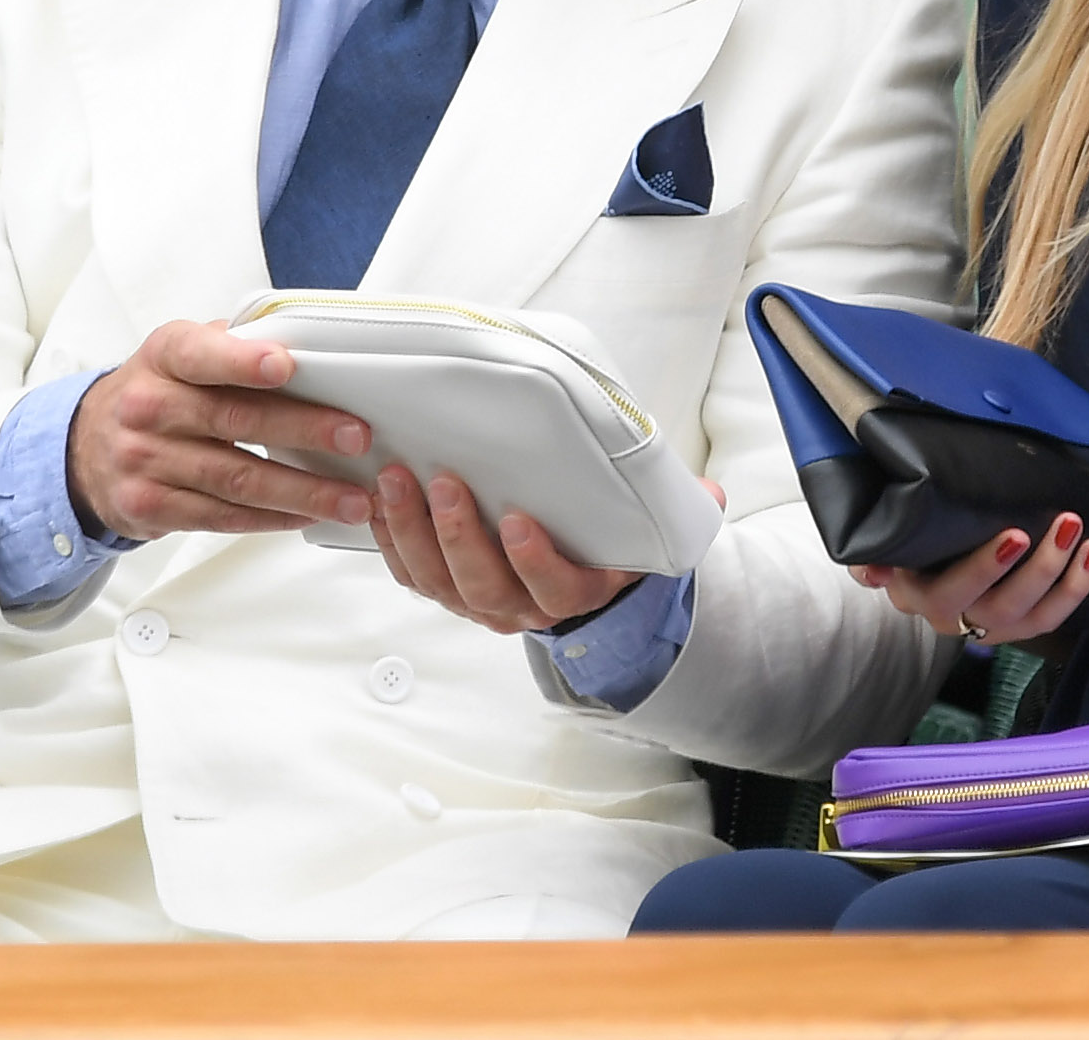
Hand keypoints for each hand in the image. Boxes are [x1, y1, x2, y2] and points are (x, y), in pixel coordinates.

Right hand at [68, 317, 378, 539]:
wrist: (86, 449)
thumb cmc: (156, 393)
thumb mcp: (182, 353)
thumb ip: (234, 345)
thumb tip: (305, 344)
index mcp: (164, 356)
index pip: (201, 354)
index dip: (243, 361)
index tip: (286, 365)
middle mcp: (149, 407)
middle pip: (236, 421)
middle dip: (304, 430)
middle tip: (355, 438)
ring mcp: (146, 461)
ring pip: (237, 479)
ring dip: (303, 491)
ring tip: (351, 497)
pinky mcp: (151, 507)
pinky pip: (222, 516)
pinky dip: (272, 518)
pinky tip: (307, 515)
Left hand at [366, 466, 722, 632]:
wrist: (579, 572)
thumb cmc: (607, 538)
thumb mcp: (647, 529)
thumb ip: (682, 511)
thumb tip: (711, 496)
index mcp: (577, 593)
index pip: (554, 588)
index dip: (533, 560)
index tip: (519, 519)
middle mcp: (523, 607)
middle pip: (483, 586)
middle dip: (458, 534)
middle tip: (445, 482)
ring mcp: (479, 601)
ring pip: (438, 582)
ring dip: (412, 532)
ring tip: (398, 480)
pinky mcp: (444, 587)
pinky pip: (410, 575)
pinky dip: (389, 542)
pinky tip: (377, 501)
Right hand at [854, 511, 1088, 646]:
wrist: (918, 579)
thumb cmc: (905, 555)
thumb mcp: (884, 553)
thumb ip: (873, 559)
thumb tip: (871, 570)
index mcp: (923, 598)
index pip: (955, 591)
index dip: (987, 567)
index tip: (1015, 535)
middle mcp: (959, 620)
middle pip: (1004, 604)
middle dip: (1040, 568)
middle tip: (1064, 525)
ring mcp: (994, 627)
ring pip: (1035, 615)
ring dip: (1066, 577)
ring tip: (1084, 536)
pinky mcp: (1021, 627)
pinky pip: (1054, 616)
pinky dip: (1078, 586)